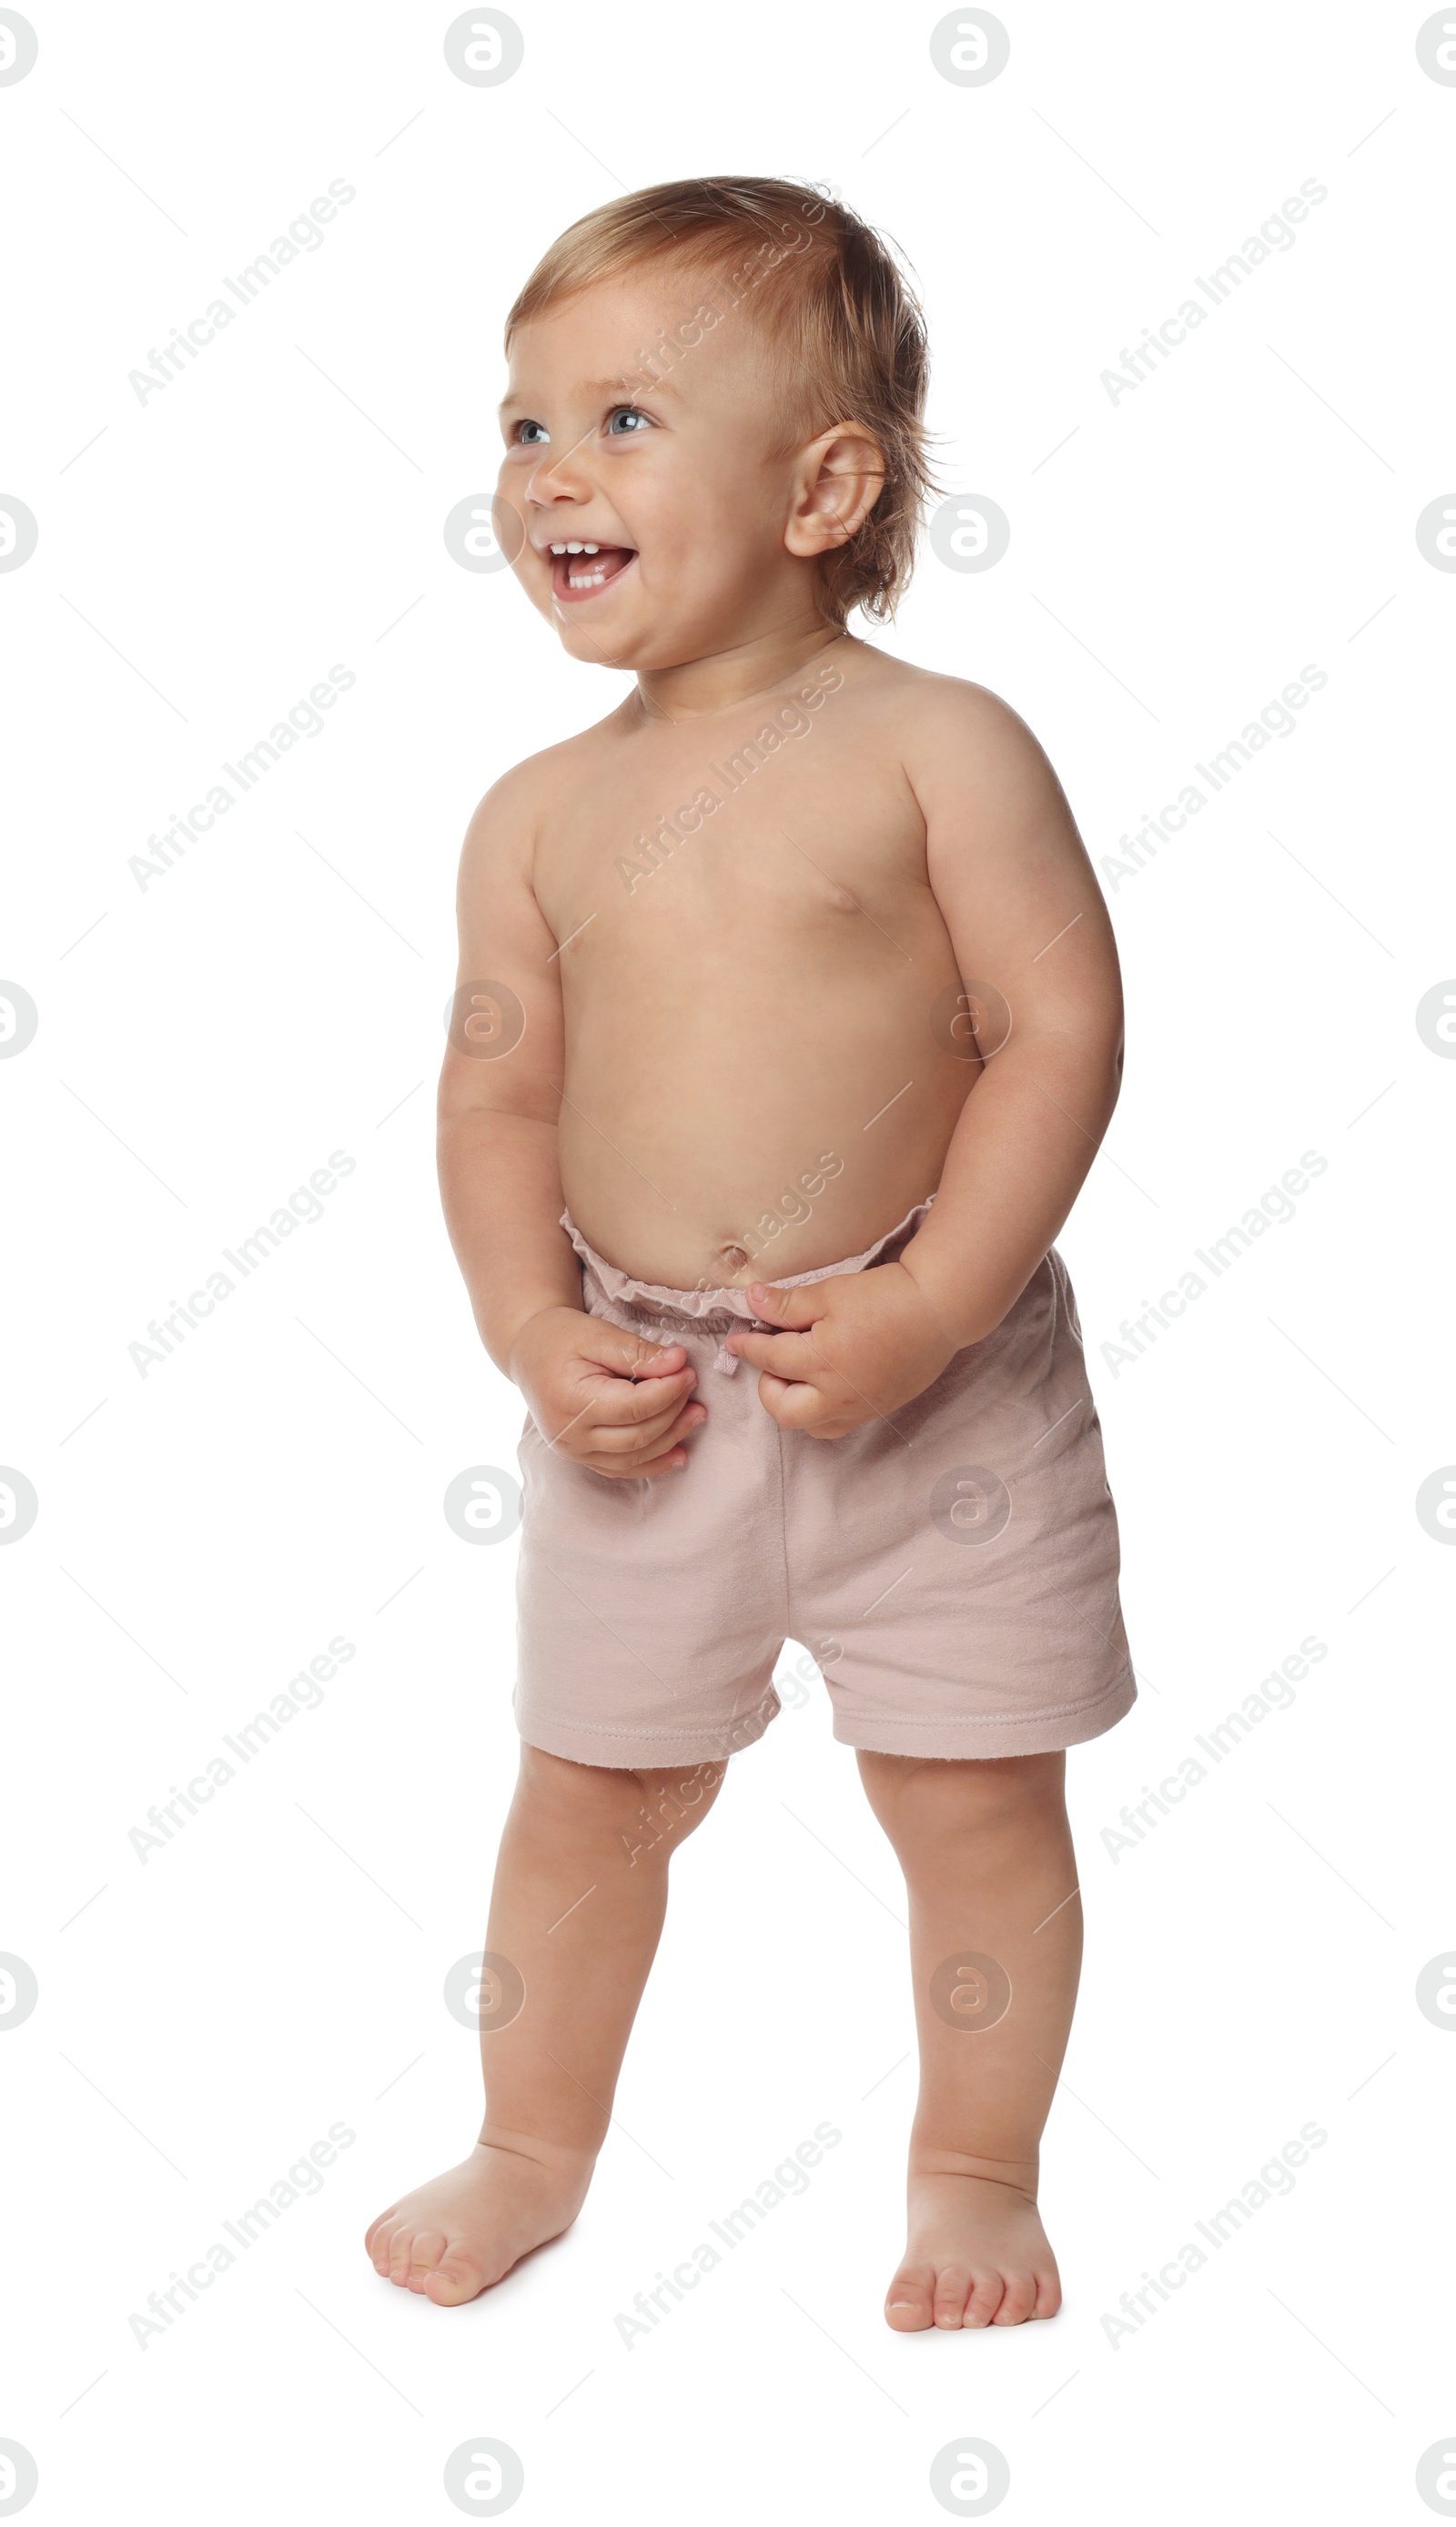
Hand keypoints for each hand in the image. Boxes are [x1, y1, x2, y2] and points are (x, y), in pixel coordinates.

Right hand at [510, 1305, 706, 1476]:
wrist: (529, 1353)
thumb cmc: (561, 1338)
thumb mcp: (598, 1335)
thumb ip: (638, 1352)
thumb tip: (679, 1363)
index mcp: (571, 1401)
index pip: (633, 1407)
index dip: (668, 1392)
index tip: (688, 1371)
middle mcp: (570, 1435)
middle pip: (637, 1435)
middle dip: (673, 1413)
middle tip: (693, 1386)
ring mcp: (573, 1451)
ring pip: (633, 1458)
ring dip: (670, 1440)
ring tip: (696, 1415)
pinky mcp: (579, 1457)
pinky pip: (620, 1469)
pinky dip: (652, 1464)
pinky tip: (678, 1453)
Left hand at [723, 1262, 958, 1437]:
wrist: (939, 1311)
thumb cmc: (886, 1297)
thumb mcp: (830, 1293)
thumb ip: (788, 1304)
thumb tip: (752, 1302)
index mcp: (821, 1362)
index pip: (770, 1358)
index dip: (749, 1346)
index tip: (737, 1340)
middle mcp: (837, 1395)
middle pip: (784, 1410)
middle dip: (768, 1387)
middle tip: (774, 1359)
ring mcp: (859, 1407)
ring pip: (811, 1425)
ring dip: (795, 1405)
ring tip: (801, 1374)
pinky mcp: (877, 1409)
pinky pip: (838, 1424)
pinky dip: (821, 1411)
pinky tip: (826, 1383)